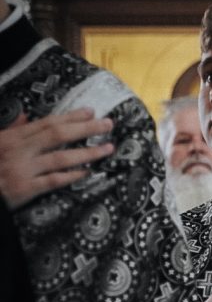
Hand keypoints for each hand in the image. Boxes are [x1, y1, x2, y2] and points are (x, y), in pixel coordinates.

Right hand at [0, 109, 114, 209]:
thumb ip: (12, 129)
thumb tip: (24, 116)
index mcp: (12, 137)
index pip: (47, 123)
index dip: (71, 116)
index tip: (91, 111)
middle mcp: (19, 150)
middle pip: (58, 135)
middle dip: (86, 128)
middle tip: (108, 124)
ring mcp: (23, 169)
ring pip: (60, 158)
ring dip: (87, 152)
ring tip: (107, 148)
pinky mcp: (24, 189)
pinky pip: (53, 180)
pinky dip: (72, 176)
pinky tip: (88, 172)